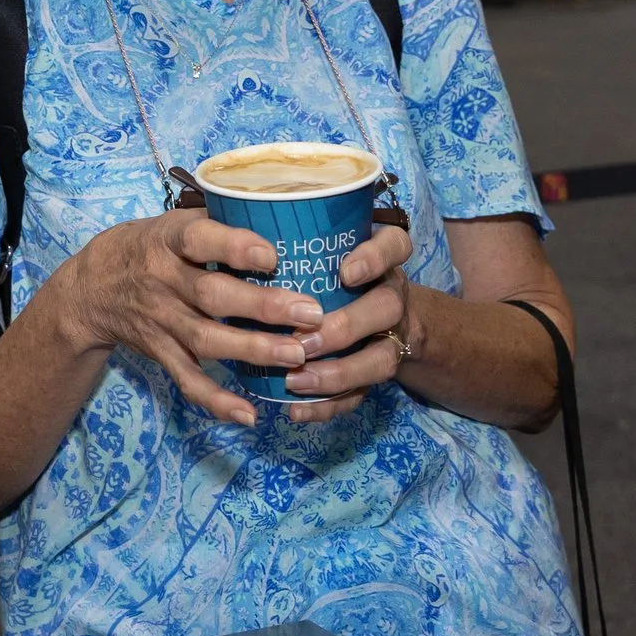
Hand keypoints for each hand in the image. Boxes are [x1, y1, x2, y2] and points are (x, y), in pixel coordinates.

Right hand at [38, 209, 331, 426]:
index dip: (235, 248)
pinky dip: (216, 400)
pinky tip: (248, 414)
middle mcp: (163, 280)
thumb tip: (287, 216)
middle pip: (212, 296)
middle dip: (262, 307)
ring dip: (252, 350)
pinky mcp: (160, 353)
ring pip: (206, 339)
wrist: (90, 289)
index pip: (199, 240)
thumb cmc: (151, 247)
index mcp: (169, 240)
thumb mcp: (174, 222)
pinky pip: (188, 379)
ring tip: (296, 355)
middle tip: (310, 314)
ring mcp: (161, 321)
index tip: (273, 256)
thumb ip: (220, 222)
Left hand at [280, 222, 416, 422]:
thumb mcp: (323, 248)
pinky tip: (297, 410)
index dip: (375, 258)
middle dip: (344, 327)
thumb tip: (241, 224)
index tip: (345, 273)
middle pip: (387, 307)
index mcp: (381, 257)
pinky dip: (328, 405)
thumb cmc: (331, 271)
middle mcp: (391, 294)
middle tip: (303, 341)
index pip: (395, 245)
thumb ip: (298, 242)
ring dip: (336, 373)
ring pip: (380, 359)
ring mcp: (390, 337)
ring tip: (295, 381)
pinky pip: (361, 394)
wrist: (376, 314)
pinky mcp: (375, 371)